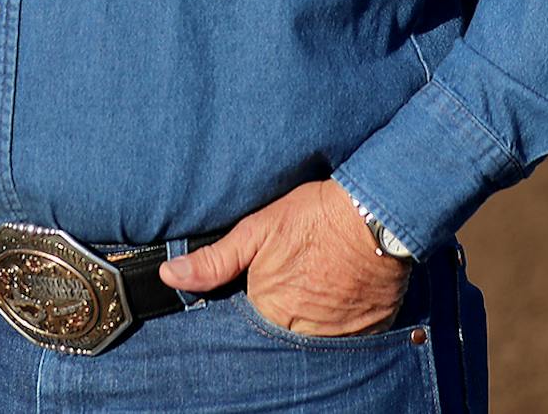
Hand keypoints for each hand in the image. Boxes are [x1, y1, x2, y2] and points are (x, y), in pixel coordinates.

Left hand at [158, 179, 409, 337]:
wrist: (376, 212)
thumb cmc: (315, 216)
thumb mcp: (258, 229)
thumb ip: (215, 260)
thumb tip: (171, 276)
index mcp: (270, 309)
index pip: (250, 322)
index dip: (254, 300)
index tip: (265, 281)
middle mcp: (302, 331)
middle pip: (282, 330)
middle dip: (284, 309)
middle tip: (297, 276)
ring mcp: (339, 334)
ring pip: (314, 335)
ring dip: (312, 315)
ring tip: (319, 279)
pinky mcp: (369, 329)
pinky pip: (348, 335)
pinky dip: (343, 318)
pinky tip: (342, 288)